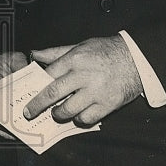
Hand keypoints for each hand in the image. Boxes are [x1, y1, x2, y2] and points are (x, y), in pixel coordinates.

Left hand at [23, 36, 142, 126]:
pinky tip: (78, 115)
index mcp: (75, 59)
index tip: (28, 94)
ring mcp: (96, 91)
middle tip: (29, 112)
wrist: (137, 59)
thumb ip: (56, 52)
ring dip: (59, 114)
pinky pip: (86, 118)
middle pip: (54, 93)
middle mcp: (83, 75)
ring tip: (57, 113)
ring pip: (69, 109)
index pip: (48, 75)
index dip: (36, 86)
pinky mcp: (107, 104)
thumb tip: (35, 55)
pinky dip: (79, 119)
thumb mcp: (80, 46)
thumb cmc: (107, 51)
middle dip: (38, 105)